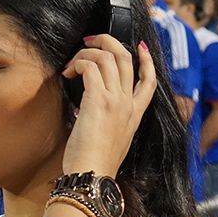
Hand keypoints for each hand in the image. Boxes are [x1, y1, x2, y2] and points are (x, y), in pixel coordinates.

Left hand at [59, 35, 156, 177]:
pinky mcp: (98, 100)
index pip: (149, 81)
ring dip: (86, 53)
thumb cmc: (94, 163)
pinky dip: (78, 63)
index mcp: (135, 115)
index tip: (138, 46)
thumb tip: (89, 110)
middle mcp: (129, 104)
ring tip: (71, 64)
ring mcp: (116, 100)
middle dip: (108, 42)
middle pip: (126, 58)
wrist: (92, 175)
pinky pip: (90, 66)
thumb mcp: (111, 140)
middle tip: (90, 41)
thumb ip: (109, 122)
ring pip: (107, 57)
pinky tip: (67, 73)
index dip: (147, 60)